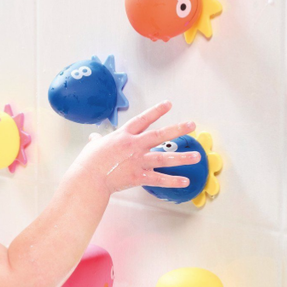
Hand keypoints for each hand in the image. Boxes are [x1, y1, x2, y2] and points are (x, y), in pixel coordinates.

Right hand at [71, 101, 200, 195]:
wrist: (89, 178)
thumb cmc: (89, 162)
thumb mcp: (94, 146)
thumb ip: (98, 140)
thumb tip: (94, 138)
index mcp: (124, 136)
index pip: (143, 119)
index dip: (156, 111)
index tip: (169, 104)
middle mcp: (134, 146)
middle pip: (159, 135)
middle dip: (177, 129)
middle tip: (191, 125)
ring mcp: (138, 161)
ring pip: (164, 158)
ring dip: (182, 157)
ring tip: (197, 156)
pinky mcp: (139, 177)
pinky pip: (159, 179)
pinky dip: (173, 182)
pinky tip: (186, 181)